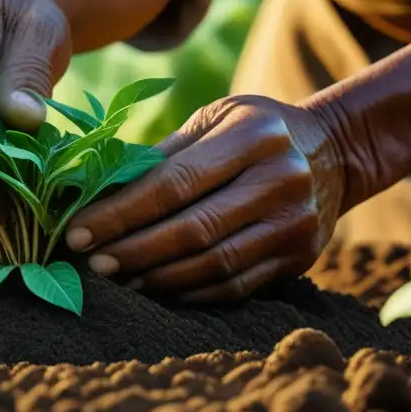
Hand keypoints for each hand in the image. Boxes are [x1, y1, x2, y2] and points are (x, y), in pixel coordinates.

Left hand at [63, 95, 345, 301]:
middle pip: (192, 228)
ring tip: (117, 280)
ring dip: (157, 278)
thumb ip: (165, 153)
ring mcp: (295, 223)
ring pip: (213, 263)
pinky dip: (190, 292)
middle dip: (132, 250)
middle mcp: (280, 179)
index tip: (77, 231)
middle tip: (90, 264)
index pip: (174, 183)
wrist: (333, 150)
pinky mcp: (300, 257)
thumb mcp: (216, 119)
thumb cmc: (254, 130)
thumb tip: (96, 192)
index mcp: (253, 135)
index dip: (121, 212)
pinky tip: (156, 289)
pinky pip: (235, 286)